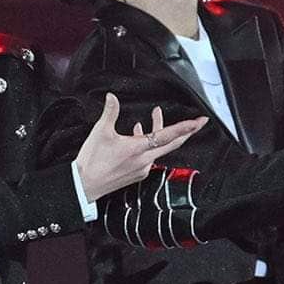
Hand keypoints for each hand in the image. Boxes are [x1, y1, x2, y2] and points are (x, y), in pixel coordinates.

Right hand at [75, 94, 207, 202]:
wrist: (84, 185)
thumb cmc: (92, 162)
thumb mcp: (100, 132)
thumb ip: (109, 112)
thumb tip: (112, 98)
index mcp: (138, 148)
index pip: (168, 135)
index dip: (185, 127)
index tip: (199, 121)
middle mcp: (144, 160)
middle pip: (172, 144)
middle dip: (185, 132)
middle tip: (197, 123)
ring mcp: (141, 169)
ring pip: (159, 149)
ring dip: (160, 133)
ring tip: (155, 118)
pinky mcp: (135, 174)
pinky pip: (149, 157)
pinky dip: (149, 144)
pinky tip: (138, 135)